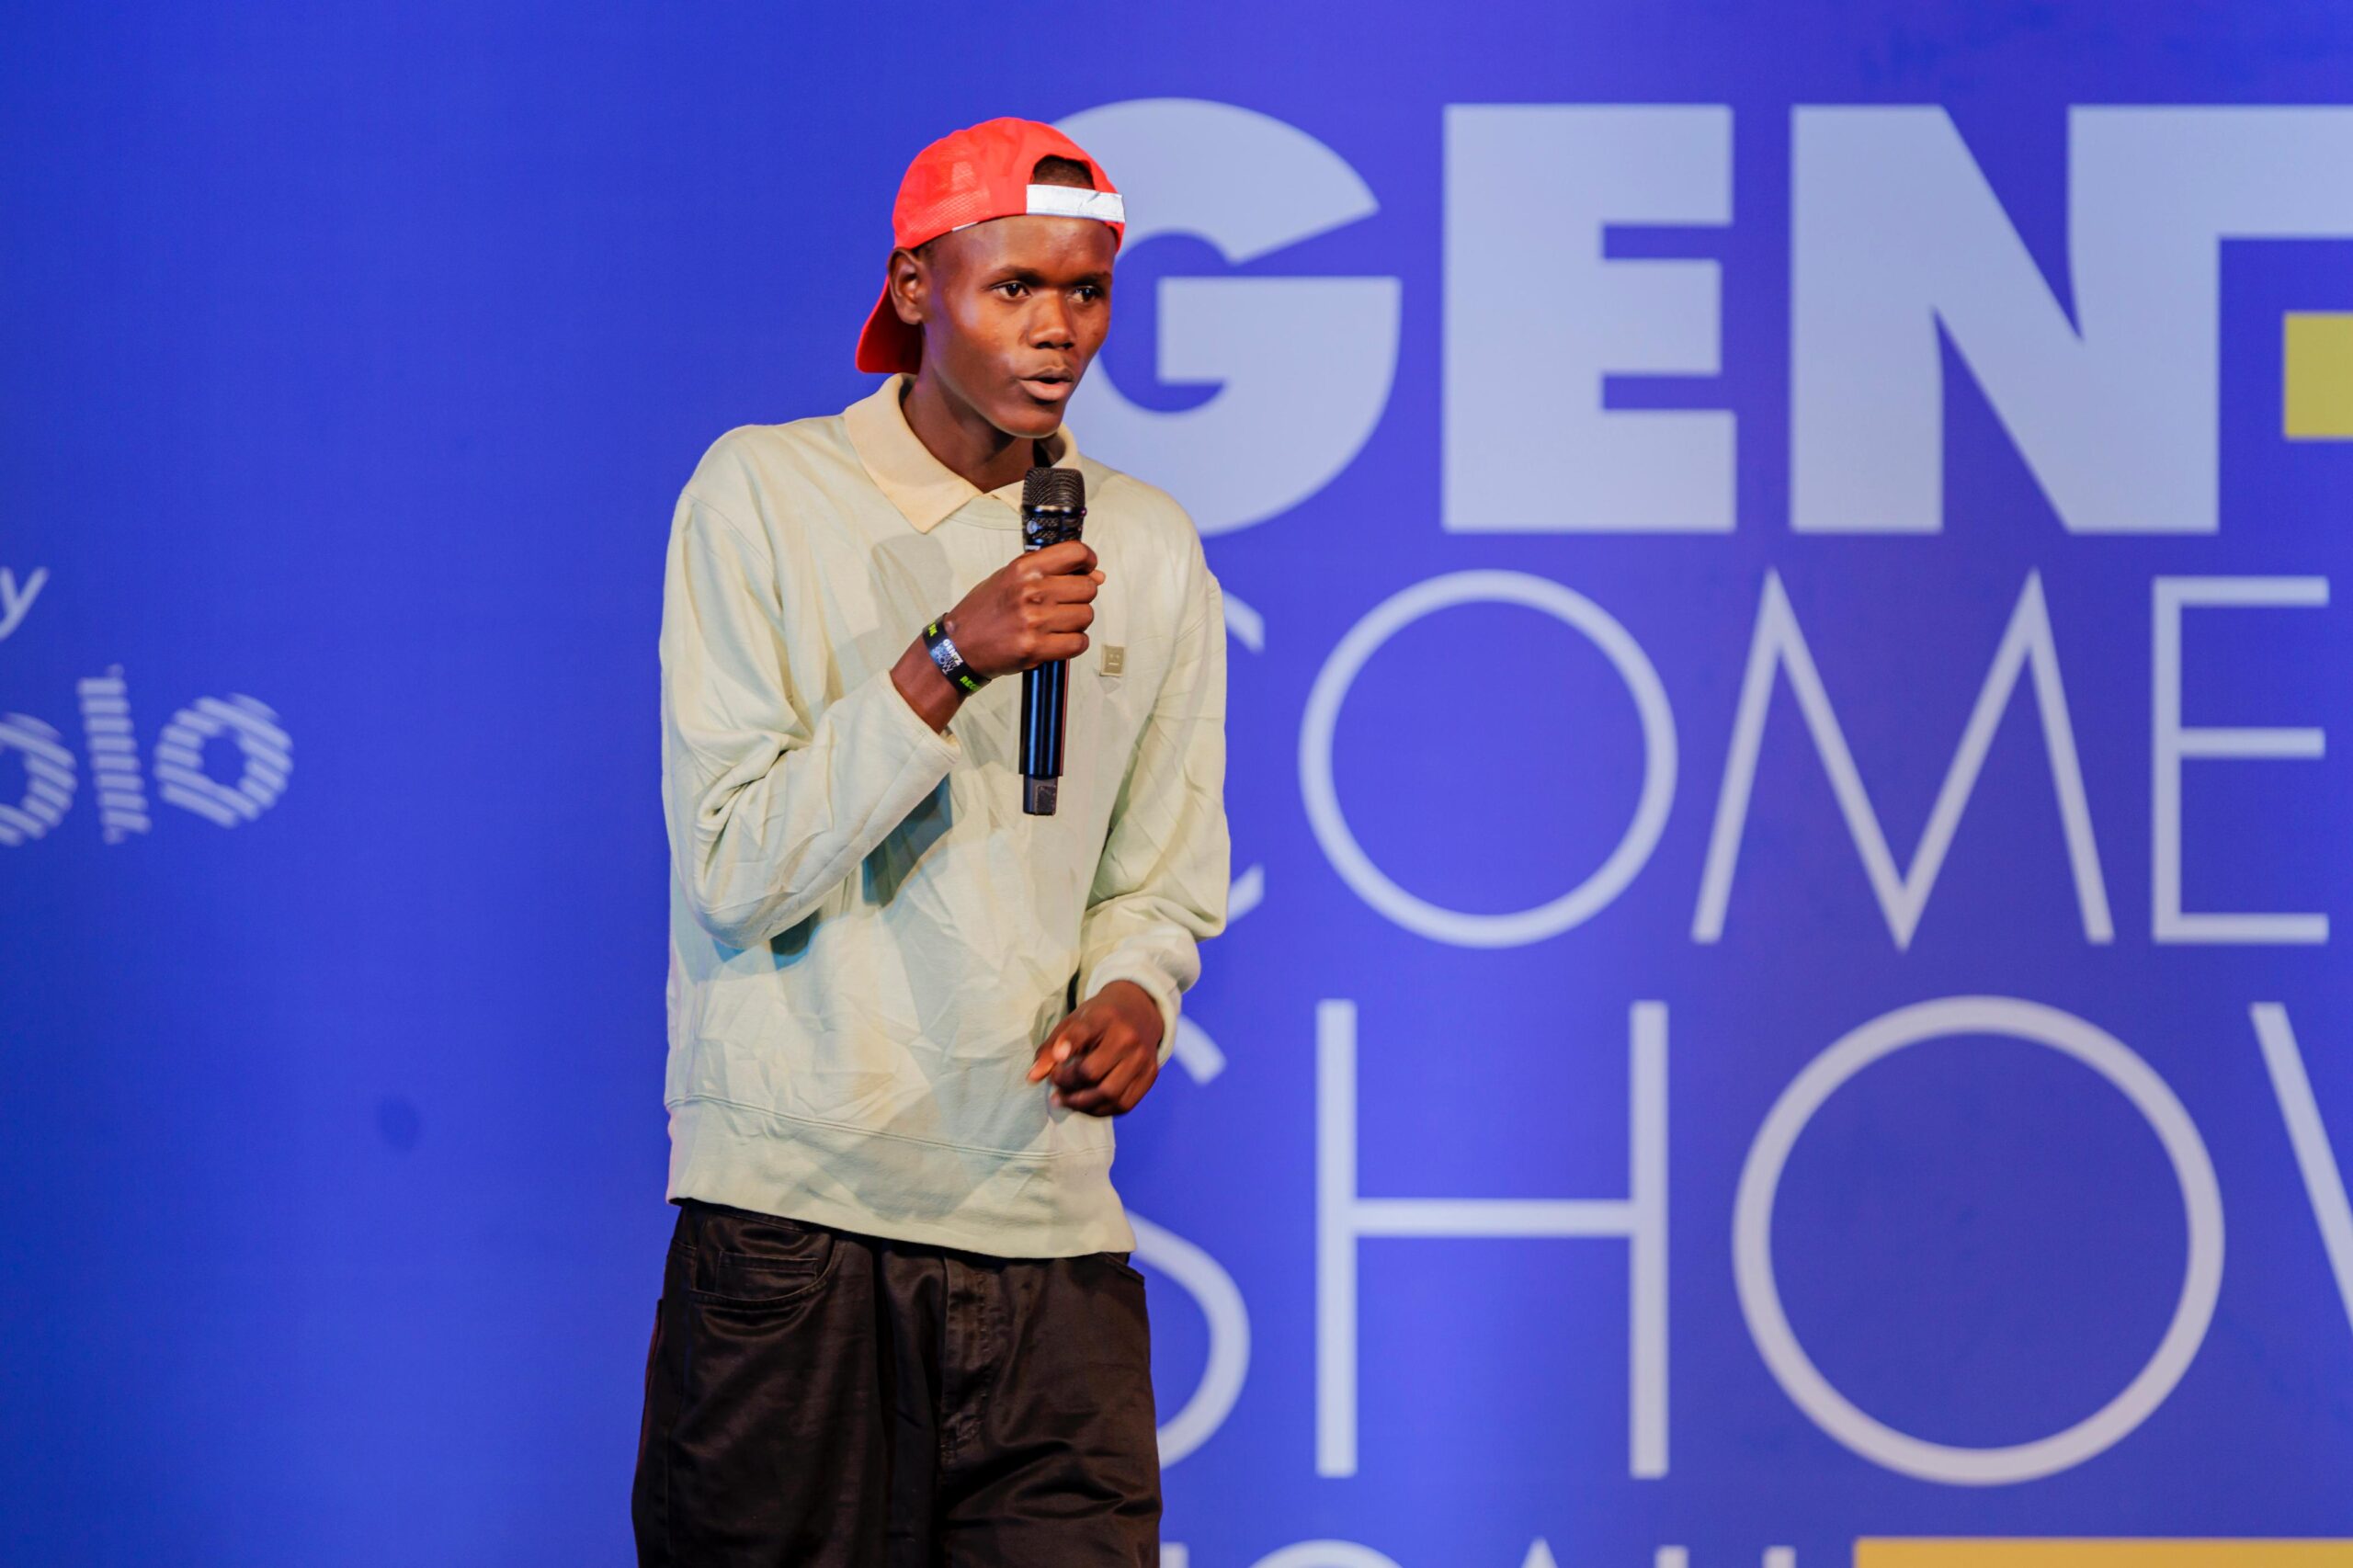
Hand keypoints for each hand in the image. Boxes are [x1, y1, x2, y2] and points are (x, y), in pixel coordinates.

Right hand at [944, 540, 1102, 678]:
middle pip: (1087, 588)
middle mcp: (1031, 591)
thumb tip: (1097, 575)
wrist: (960, 645)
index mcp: (1024, 569)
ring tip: (1056, 624)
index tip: (1088, 570)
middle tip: (1063, 604)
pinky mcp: (1035, 648)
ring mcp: (1034, 621)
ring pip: (1086, 616)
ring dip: (1077, 622)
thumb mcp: (1010, 577)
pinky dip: (1074, 644)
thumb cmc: (985, 610)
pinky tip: (1058, 641)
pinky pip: (1078, 643)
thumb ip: (1051, 572)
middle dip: (1081, 597)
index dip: (1089, 561)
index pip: (1076, 553)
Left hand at [1027, 980, 1163, 1115]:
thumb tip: (1033, 1078)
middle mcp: (1128, 1038)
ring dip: (1081, 1104)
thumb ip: (1051, 1047)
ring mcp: (1143, 1058)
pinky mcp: (1151, 1075)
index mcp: (1105, 1017)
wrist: (1140, 1011)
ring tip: (1065, 1099)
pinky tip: (1086, 1104)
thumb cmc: (1100, 1019)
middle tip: (1056, 1084)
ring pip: (1110, 1095)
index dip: (1067, 1045)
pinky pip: (1124, 1104)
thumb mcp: (1074, 1021)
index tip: (1056, 1060)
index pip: (1083, 1032)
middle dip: (1067, 1085)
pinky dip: (1101, 1110)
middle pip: (1092, 1073)